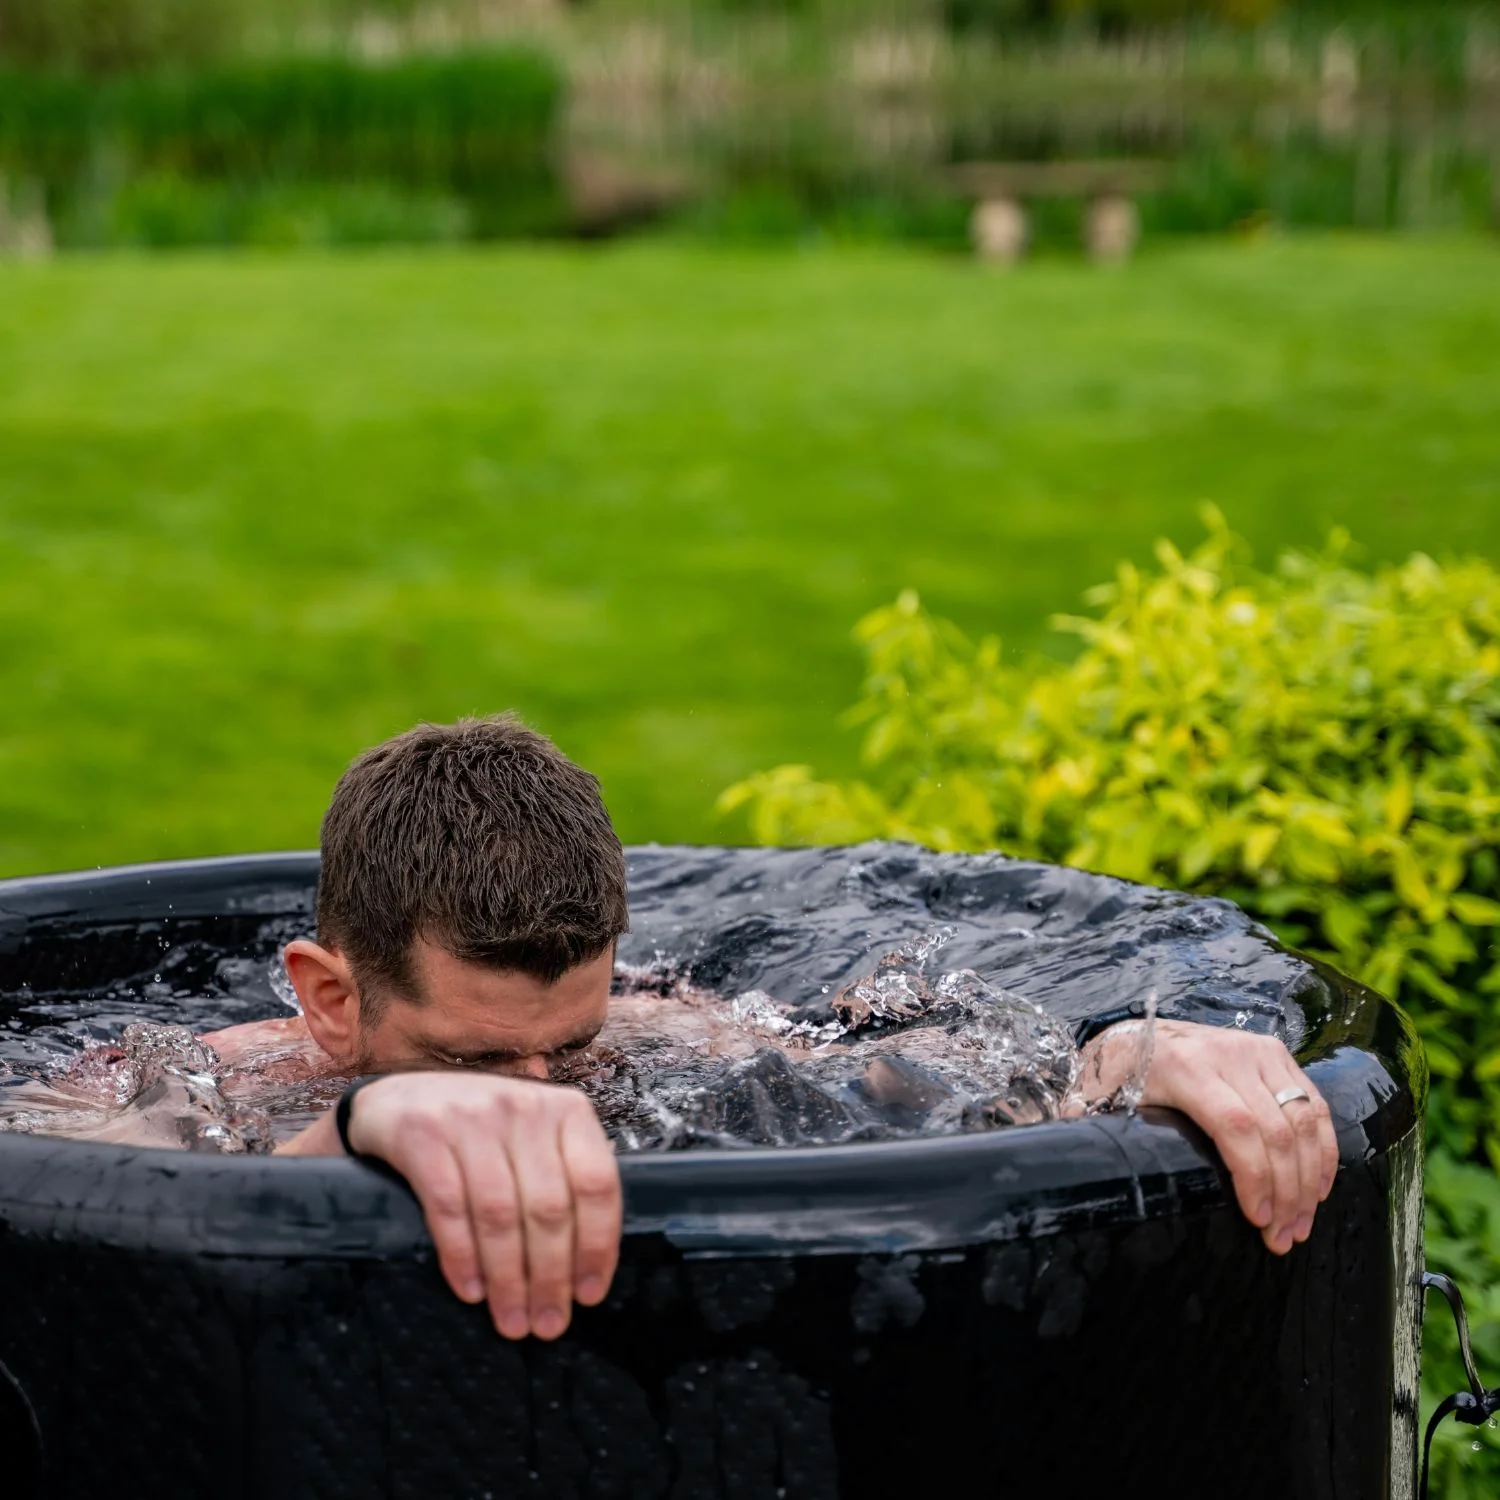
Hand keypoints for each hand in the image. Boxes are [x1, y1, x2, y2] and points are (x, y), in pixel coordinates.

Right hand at [345, 1072, 622, 1339]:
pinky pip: (448, 1207)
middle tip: (547, 1324)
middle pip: (549, 1207)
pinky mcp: (424, 1134)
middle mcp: (524, 1108)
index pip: (596, 1183)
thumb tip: (587, 1265)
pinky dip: (461, 1256)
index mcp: (567, 1110)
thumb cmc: (482, 1132)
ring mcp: (473, 1118)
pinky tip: (470, 1291)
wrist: (400, 1099)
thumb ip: (563, 1179)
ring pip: (500, 1213)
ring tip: (511, 1320)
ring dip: (508, 1278)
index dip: (597, 1245)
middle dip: (550, 1277)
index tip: (589, 1294)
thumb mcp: (534, 1138)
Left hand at [1075, 1020, 1337, 1255]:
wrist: (1132, 1033)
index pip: (1234, 1126)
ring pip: (1303, 1120)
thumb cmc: (1116, 1078)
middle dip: (1287, 1192)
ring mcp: (1255, 1049)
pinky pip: (1313, 1105)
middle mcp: (1225, 1052)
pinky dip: (1323, 1151)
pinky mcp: (1275, 1052)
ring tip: (1300, 1225)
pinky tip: (1317, 1190)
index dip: (1253, 1177)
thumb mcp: (1098, 1100)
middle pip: (1276, 1130)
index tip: (1257, 1220)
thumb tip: (1081, 1175)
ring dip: (1310, 1180)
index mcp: (1182, 1065)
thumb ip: (1092, 1132)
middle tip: (1283, 1238)